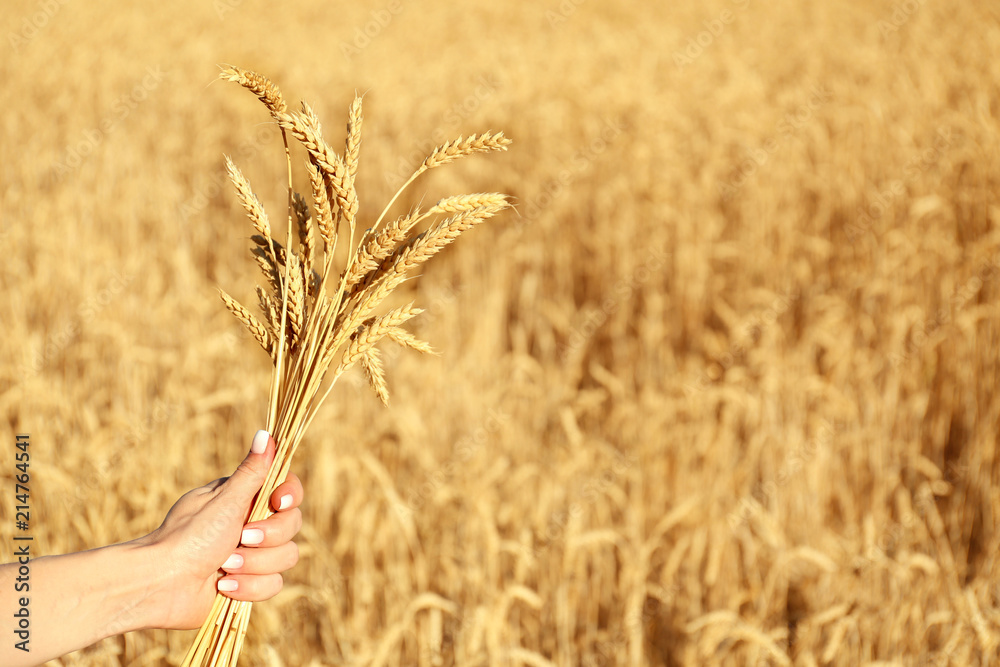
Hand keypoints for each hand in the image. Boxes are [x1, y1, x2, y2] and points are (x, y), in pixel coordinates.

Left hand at [138, 430, 302, 629]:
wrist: (160, 584)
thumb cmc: (188, 537)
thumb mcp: (224, 501)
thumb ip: (252, 471)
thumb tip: (265, 433)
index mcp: (245, 499)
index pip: (288, 490)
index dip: (290, 496)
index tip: (279, 502)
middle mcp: (252, 523)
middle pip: (293, 525)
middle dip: (267, 537)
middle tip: (242, 537)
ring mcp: (253, 554)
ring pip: (286, 557)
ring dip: (254, 564)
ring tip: (224, 566)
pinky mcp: (250, 583)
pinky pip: (273, 584)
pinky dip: (249, 587)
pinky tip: (223, 586)